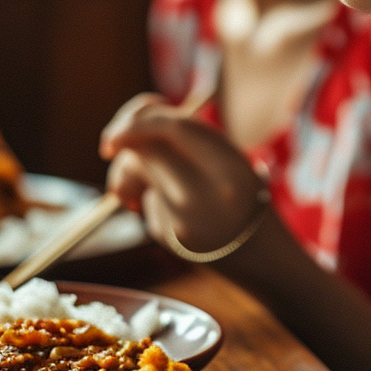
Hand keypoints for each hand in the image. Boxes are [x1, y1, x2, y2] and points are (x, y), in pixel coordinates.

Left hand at [100, 95, 265, 254]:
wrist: (258, 251)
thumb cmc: (238, 194)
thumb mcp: (228, 158)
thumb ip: (187, 138)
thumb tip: (128, 128)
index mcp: (228, 165)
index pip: (172, 127)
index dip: (138, 119)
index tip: (120, 125)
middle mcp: (205, 190)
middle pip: (145, 149)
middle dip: (121, 141)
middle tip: (111, 145)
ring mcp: (184, 216)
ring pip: (138, 174)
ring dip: (132, 171)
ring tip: (153, 181)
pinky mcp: (169, 234)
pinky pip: (147, 200)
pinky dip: (152, 198)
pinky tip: (178, 212)